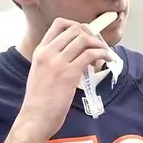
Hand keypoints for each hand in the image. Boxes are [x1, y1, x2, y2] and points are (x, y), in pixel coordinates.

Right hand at [16, 18, 110, 138]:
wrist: (35, 118)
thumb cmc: (38, 102)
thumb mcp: (40, 74)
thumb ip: (52, 62)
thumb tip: (73, 58)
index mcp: (40, 52)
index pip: (58, 24)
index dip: (76, 25)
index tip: (86, 35)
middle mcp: (48, 53)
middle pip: (74, 29)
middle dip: (90, 34)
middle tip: (98, 45)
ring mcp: (58, 62)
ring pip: (83, 39)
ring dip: (98, 44)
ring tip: (104, 53)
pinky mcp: (69, 74)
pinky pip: (90, 54)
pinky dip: (102, 54)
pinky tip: (107, 59)